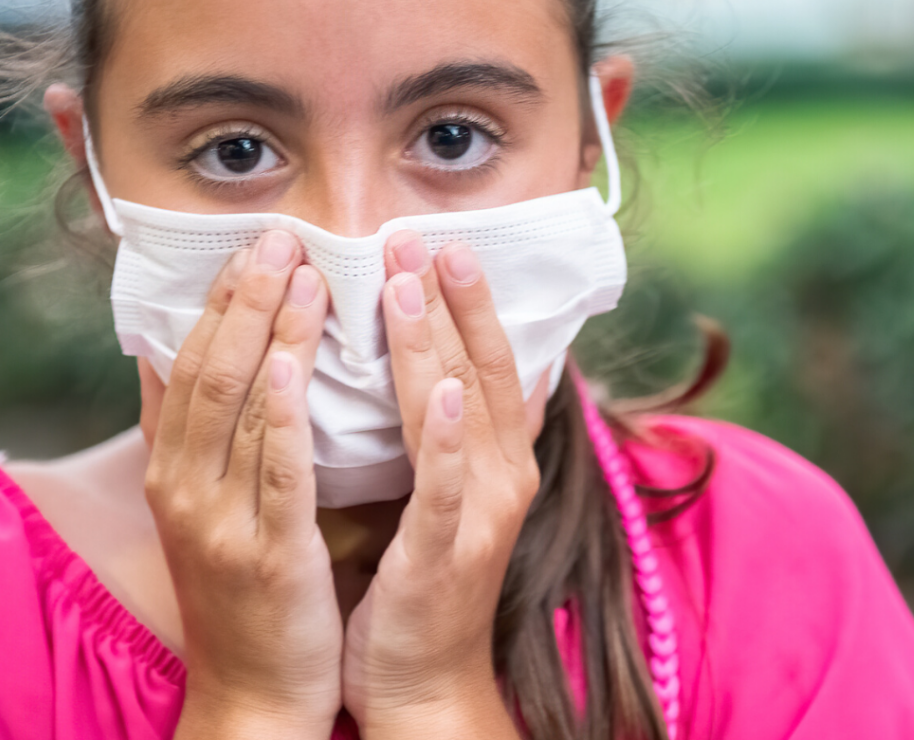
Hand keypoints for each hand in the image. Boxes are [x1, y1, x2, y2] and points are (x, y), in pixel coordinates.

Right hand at [142, 230, 341, 739]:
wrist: (257, 690)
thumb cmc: (242, 583)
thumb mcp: (204, 505)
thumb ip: (197, 433)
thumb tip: (181, 356)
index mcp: (173, 468)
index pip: (190, 363)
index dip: (220, 302)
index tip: (252, 245)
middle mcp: (184, 486)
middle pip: (212, 371)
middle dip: (246, 300)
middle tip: (280, 237)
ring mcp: (221, 519)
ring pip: (242, 407)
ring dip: (270, 334)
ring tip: (300, 273)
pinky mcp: (268, 552)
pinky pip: (276, 470)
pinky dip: (280, 413)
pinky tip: (290, 362)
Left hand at [342, 232, 539, 737]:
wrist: (422, 679)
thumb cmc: (423, 574)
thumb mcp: (447, 489)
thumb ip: (454, 428)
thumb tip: (458, 365)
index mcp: (497, 457)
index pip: (490, 360)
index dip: (472, 301)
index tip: (446, 243)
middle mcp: (503, 475)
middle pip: (480, 369)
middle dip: (451, 299)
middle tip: (421, 235)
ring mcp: (481, 514)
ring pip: (462, 411)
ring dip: (438, 343)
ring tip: (410, 281)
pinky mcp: (449, 554)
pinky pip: (448, 488)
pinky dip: (449, 438)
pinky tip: (442, 390)